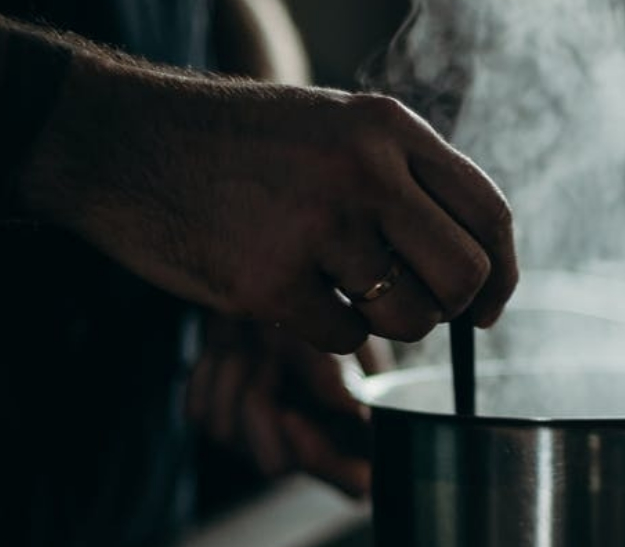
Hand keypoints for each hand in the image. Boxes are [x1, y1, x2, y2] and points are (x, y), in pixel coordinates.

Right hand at [22, 48, 517, 353]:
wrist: (122, 142)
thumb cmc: (238, 145)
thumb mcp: (336, 128)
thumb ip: (407, 178)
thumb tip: (478, 261)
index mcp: (388, 127)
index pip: (489, 213)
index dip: (503, 274)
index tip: (489, 308)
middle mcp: (363, 171)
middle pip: (465, 276)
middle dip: (451, 309)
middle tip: (417, 308)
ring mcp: (315, 227)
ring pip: (410, 318)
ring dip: (386, 322)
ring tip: (341, 289)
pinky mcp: (268, 283)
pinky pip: (344, 341)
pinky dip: (326, 332)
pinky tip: (290, 293)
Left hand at [186, 315, 389, 496]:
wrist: (271, 287)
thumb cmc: (320, 312)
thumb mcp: (339, 338)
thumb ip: (341, 379)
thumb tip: (356, 413)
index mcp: (356, 435)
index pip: (355, 483)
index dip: (323, 462)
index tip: (295, 417)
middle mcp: (308, 446)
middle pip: (275, 464)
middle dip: (262, 404)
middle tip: (270, 353)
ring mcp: (259, 439)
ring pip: (227, 435)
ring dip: (234, 373)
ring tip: (254, 337)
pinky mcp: (221, 421)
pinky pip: (200, 412)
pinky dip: (210, 370)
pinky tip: (230, 345)